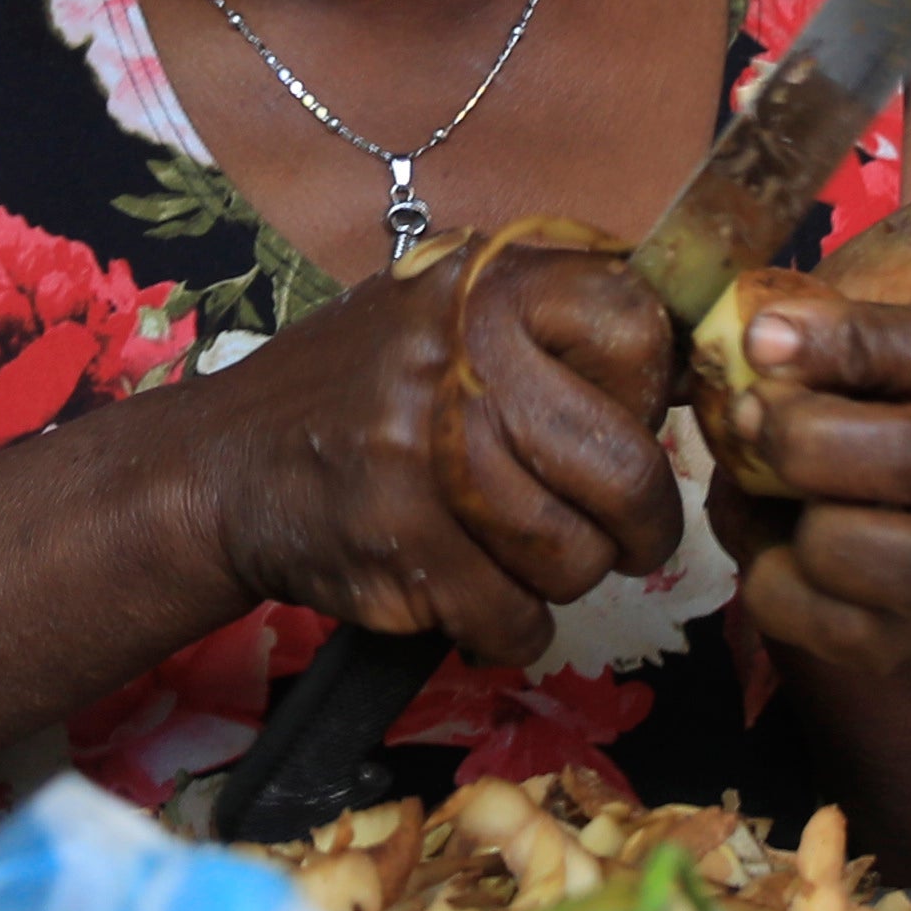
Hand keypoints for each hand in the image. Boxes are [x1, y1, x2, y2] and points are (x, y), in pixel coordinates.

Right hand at [197, 227, 681, 659]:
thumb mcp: (444, 311)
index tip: (630, 424)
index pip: (635, 327)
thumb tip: (691, 376)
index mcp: (484, 281)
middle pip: (622, 464)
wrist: (218, 468)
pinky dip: (510, 629)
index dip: (649, 394)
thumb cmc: (359, 392)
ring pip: (576, 556)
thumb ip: (550, 328)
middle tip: (631, 539)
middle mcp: (458, 354)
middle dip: (641, 523)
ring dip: (562, 579)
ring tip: (521, 558)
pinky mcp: (401, 546)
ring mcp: (425, 452)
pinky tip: (476, 600)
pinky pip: (516, 619)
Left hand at [704, 278, 910, 674]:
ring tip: (773, 470)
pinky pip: (831, 618)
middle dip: (808, 431)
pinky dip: (776, 575)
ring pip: (878, 548)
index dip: (854, 345)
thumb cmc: (907, 351)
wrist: (893, 489)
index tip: (767, 332)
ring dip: (794, 506)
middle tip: (747, 408)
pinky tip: (781, 536)